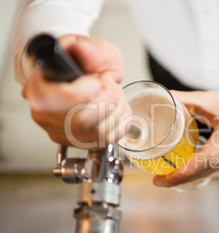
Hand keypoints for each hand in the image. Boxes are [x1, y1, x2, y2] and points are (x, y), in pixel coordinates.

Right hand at [21, 34, 130, 148]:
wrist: (83, 73)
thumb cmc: (82, 61)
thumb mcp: (92, 47)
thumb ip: (91, 49)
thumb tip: (84, 51)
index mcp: (40, 85)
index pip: (65, 98)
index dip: (92, 89)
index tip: (100, 78)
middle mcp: (44, 112)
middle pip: (83, 121)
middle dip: (109, 101)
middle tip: (111, 86)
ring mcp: (58, 129)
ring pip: (97, 133)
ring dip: (117, 112)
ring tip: (115, 96)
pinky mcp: (74, 141)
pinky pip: (104, 142)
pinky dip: (119, 125)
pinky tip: (116, 111)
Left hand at [153, 86, 218, 186]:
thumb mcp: (209, 100)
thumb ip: (184, 100)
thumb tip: (162, 99)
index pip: (205, 160)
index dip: (184, 172)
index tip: (165, 178)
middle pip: (204, 172)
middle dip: (180, 179)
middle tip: (159, 180)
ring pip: (209, 175)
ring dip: (189, 178)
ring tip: (168, 177)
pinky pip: (216, 173)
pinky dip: (200, 174)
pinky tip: (187, 172)